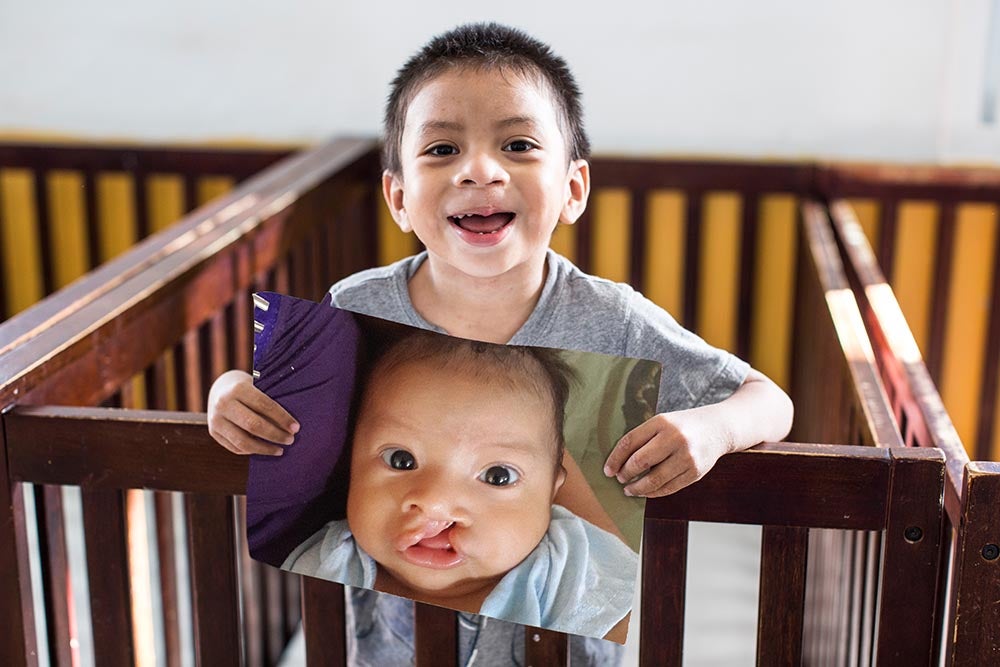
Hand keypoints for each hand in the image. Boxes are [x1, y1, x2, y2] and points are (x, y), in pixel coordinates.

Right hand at [207, 370, 298, 455]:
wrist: (220, 390)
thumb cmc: (248, 389)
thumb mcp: (257, 387)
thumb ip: (270, 402)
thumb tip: (291, 425)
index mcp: (238, 388)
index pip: (264, 405)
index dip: (282, 418)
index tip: (296, 428)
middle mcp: (223, 404)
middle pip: (253, 425)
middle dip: (275, 435)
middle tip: (291, 440)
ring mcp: (216, 420)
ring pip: (243, 442)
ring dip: (265, 448)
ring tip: (280, 450)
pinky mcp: (213, 433)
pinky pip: (236, 448)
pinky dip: (253, 451)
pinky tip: (265, 449)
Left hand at [602, 408, 728, 497]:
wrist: (718, 428)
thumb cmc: (683, 426)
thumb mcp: (663, 422)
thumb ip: (642, 438)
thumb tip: (617, 463)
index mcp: (662, 422)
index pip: (630, 442)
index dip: (615, 459)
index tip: (608, 471)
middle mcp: (675, 438)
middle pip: (640, 462)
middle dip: (625, 474)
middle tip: (620, 479)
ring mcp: (687, 457)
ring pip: (654, 480)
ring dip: (637, 488)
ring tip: (629, 490)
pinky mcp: (695, 472)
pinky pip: (669, 488)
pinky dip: (654, 493)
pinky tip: (646, 492)